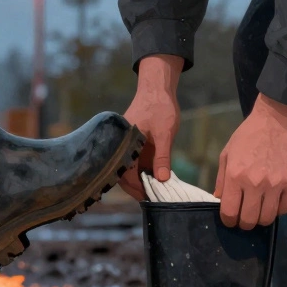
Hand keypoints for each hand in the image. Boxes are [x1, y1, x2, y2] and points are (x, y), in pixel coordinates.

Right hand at [118, 54, 182, 199]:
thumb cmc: (159, 107)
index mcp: (123, 143)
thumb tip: (162, 179)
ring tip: (155, 192)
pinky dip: (145, 172)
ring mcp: (128, 145)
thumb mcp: (164, 134)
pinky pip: (136, 162)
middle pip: (123, 174)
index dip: (134, 187)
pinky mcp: (134, 144)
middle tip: (152, 199)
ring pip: (130, 169)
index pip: (123, 172)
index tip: (147, 197)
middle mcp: (121, 146)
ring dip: (141, 181)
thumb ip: (163, 157)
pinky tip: (156, 179)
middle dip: (136, 188)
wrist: (157, 88)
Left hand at [215, 93, 286, 228]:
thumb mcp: (227, 153)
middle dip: (244, 224)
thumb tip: (219, 199)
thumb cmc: (248, 135)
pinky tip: (273, 203)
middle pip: (248, 220)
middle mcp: (255, 183)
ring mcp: (276, 184)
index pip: (229, 212)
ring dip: (261, 220)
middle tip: (245, 218)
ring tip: (259, 212)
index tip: (230, 220)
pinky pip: (285, 208)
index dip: (228, 221)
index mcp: (235, 175)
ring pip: (267, 218)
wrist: (278, 120)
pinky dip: (278, 210)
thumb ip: (221, 178)